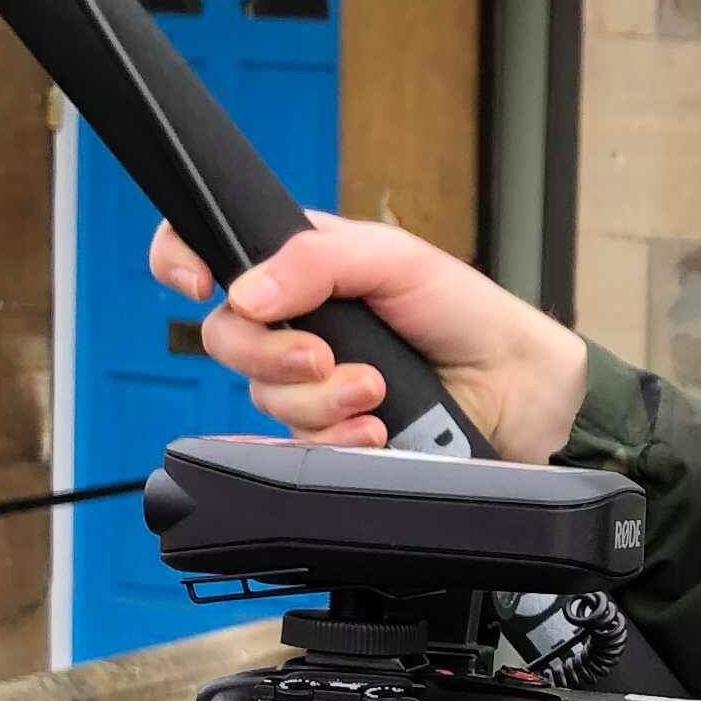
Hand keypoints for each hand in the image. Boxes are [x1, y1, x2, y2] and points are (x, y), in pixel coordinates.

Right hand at [149, 210, 592, 463]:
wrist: (521, 389)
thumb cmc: (465, 313)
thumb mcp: (395, 260)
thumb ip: (316, 261)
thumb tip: (243, 292)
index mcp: (299, 267)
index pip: (207, 251)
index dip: (179, 260)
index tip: (197, 282)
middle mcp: (294, 325)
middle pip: (224, 338)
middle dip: (271, 353)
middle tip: (326, 356)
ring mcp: (309, 385)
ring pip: (263, 398)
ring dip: (320, 400)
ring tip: (377, 390)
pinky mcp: (330, 438)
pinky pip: (296, 448)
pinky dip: (337, 439)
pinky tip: (377, 430)